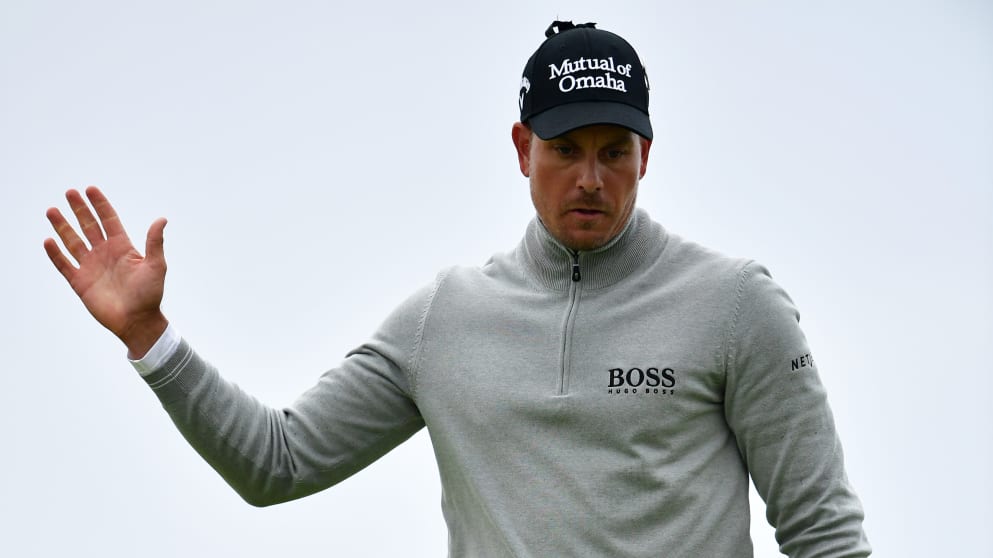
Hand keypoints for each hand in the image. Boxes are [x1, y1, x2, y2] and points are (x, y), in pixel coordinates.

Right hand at [44, 186, 168, 357]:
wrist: (137, 321)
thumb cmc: (150, 294)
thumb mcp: (156, 265)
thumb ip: (155, 242)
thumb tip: (162, 219)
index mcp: (122, 247)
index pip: (108, 220)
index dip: (100, 205)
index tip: (90, 189)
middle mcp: (104, 254)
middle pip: (88, 226)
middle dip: (79, 210)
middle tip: (70, 192)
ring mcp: (91, 267)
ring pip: (73, 242)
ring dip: (63, 227)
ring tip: (52, 211)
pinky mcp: (80, 282)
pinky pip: (64, 265)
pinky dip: (55, 254)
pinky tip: (48, 241)